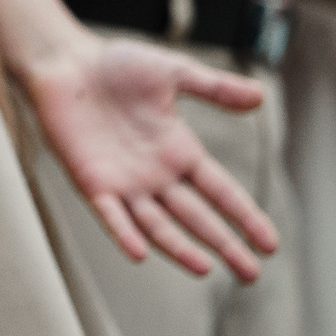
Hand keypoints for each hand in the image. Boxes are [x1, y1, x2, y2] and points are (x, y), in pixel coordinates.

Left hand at [23, 33, 277, 280]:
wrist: (65, 61)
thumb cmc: (115, 65)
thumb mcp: (173, 73)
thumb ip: (215, 88)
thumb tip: (260, 96)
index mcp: (179, 151)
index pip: (221, 192)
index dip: (246, 217)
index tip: (270, 245)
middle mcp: (156, 175)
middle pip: (197, 217)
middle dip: (225, 245)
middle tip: (251, 274)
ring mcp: (124, 182)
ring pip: (158, 225)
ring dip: (180, 248)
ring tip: (205, 269)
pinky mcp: (91, 181)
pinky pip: (110, 214)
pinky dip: (123, 233)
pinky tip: (139, 253)